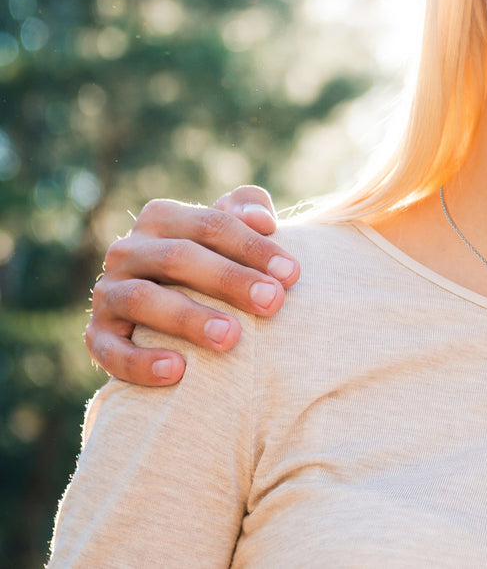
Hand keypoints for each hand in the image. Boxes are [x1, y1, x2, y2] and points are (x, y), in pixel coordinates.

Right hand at [86, 186, 299, 385]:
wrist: (167, 313)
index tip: (293, 273)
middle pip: (178, 257)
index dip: (253, 247)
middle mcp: (128, 251)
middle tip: (272, 302)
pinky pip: (111, 350)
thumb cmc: (214, 263)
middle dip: (229, 279)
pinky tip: (178, 371)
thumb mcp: (228, 231)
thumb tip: (262, 218)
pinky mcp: (97, 336)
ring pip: (142, 299)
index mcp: (162, 219)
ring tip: (231, 337)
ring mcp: (108, 293)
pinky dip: (141, 362)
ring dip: (188, 318)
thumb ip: (246, 210)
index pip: (211, 224)